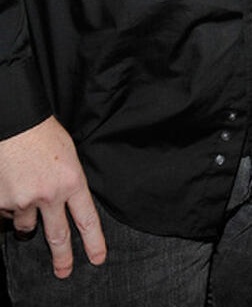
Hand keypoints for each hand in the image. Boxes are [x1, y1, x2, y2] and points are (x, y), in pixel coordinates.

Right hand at [0, 116, 105, 277]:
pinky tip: (11, 182)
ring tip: (26, 191)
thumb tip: (64, 203)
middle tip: (64, 272)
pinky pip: (6, 211)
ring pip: (26, 224)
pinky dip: (8, 202)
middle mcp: (50, 195)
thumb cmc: (43, 134)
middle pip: (58, 235)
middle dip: (62, 257)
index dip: (93, 242)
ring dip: (27, 216)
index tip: (97, 258)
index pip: (87, 219)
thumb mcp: (68, 155)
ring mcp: (25, 200)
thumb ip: (68, 182)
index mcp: (72, 181)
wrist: (16, 123)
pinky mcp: (3, 201)